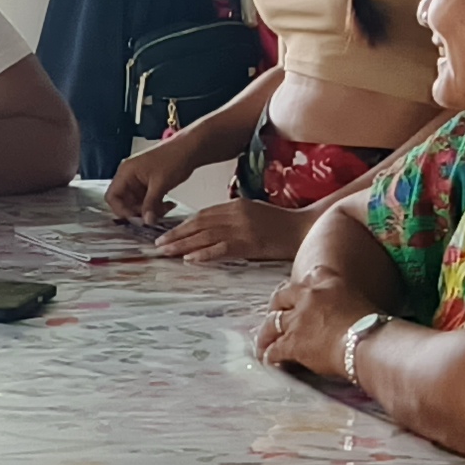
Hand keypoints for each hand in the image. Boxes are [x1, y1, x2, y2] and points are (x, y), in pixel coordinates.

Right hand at [103, 138, 198, 224]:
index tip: (137, 219)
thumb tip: (146, 222)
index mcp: (126, 172)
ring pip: (138, 203)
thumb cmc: (172, 160)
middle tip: (155, 217)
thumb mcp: (160, 184)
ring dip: (151, 210)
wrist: (189, 149)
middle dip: (140, 212)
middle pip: (125, 202)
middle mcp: (129, 177)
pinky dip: (157, 205)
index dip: (122, 210)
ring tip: (167, 208)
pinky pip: (147, 200)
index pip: (112, 196)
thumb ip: (151, 204)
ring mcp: (139, 181)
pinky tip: (169, 205)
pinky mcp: (149, 184)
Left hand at [157, 196, 316, 265]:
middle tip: (158, 244)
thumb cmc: (282, 225)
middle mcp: (236, 214)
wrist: (306, 229)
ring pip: (206, 236)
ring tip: (166, 252)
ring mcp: (243, 228)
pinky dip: (204, 253)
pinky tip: (190, 259)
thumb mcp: (254, 214)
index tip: (167, 233)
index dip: (183, 224)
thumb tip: (213, 228)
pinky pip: (222, 249)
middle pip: (200, 224)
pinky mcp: (251, 243)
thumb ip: (234, 217)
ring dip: (183, 245)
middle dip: (177, 234)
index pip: (203, 215)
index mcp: (236, 205)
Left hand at [252, 274, 369, 378]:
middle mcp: (308, 296)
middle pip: (281, 296)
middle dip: (275, 306)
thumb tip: (348, 318)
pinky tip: (268, 363)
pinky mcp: (292, 341)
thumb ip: (347, 304)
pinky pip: (274, 350)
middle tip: (273, 315)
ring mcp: (298, 318)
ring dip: (266, 334)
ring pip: (272, 323)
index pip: (309, 276)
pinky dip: (269, 357)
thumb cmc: (375, 327)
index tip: (298, 293)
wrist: (369, 342)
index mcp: (327, 282)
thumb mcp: (361, 302)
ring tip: (263, 344)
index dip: (301, 287)